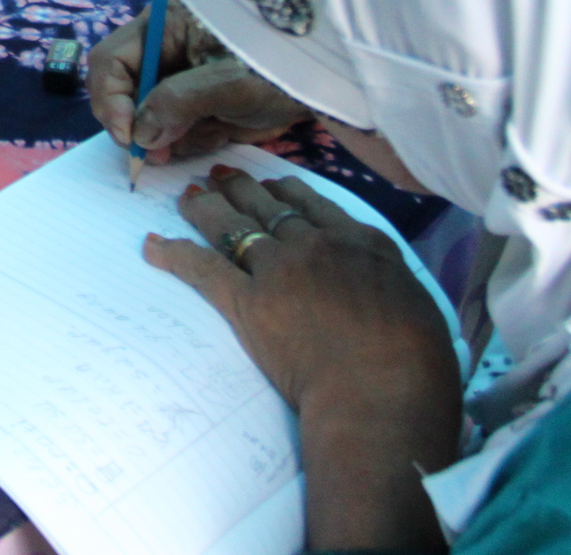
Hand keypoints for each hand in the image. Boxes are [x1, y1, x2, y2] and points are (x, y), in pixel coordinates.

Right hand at [87, 2, 308, 161]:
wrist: (326, 88)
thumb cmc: (282, 69)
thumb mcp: (231, 83)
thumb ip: (179, 102)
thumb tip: (140, 134)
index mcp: (164, 25)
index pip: (111, 60)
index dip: (111, 100)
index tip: (129, 138)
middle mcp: (161, 50)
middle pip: (121, 92)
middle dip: (140, 126)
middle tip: (159, 155)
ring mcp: (174, 79)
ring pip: (143, 120)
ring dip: (171, 137)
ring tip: (212, 131)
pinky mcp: (190, 104)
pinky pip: (169, 133)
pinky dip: (189, 142)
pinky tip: (220, 131)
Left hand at [146, 168, 462, 550]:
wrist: (382, 394)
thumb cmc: (417, 368)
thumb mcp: (418, 308)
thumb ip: (392, 287)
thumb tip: (386, 293)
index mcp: (362, 244)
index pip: (315, 205)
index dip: (285, 192)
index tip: (270, 185)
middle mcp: (317, 245)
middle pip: (268, 207)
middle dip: (241, 188)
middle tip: (219, 176)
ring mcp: (279, 269)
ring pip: (232, 225)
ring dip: (206, 207)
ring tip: (188, 195)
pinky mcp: (247, 301)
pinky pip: (201, 268)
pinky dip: (173, 254)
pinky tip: (152, 245)